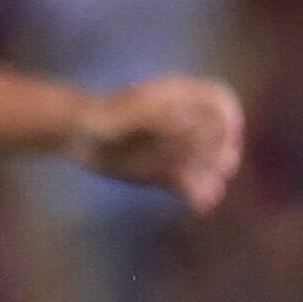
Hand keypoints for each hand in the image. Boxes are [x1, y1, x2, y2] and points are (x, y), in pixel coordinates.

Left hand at [68, 73, 243, 210]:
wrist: (76, 136)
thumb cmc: (99, 115)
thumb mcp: (129, 113)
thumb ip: (159, 117)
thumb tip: (189, 126)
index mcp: (180, 97)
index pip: (221, 101)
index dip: (227, 116)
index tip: (222, 132)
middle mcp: (184, 122)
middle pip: (220, 136)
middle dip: (220, 151)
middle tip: (216, 167)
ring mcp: (175, 147)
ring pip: (206, 164)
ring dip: (211, 178)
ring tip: (207, 194)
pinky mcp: (164, 172)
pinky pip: (189, 184)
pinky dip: (197, 194)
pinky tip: (200, 205)